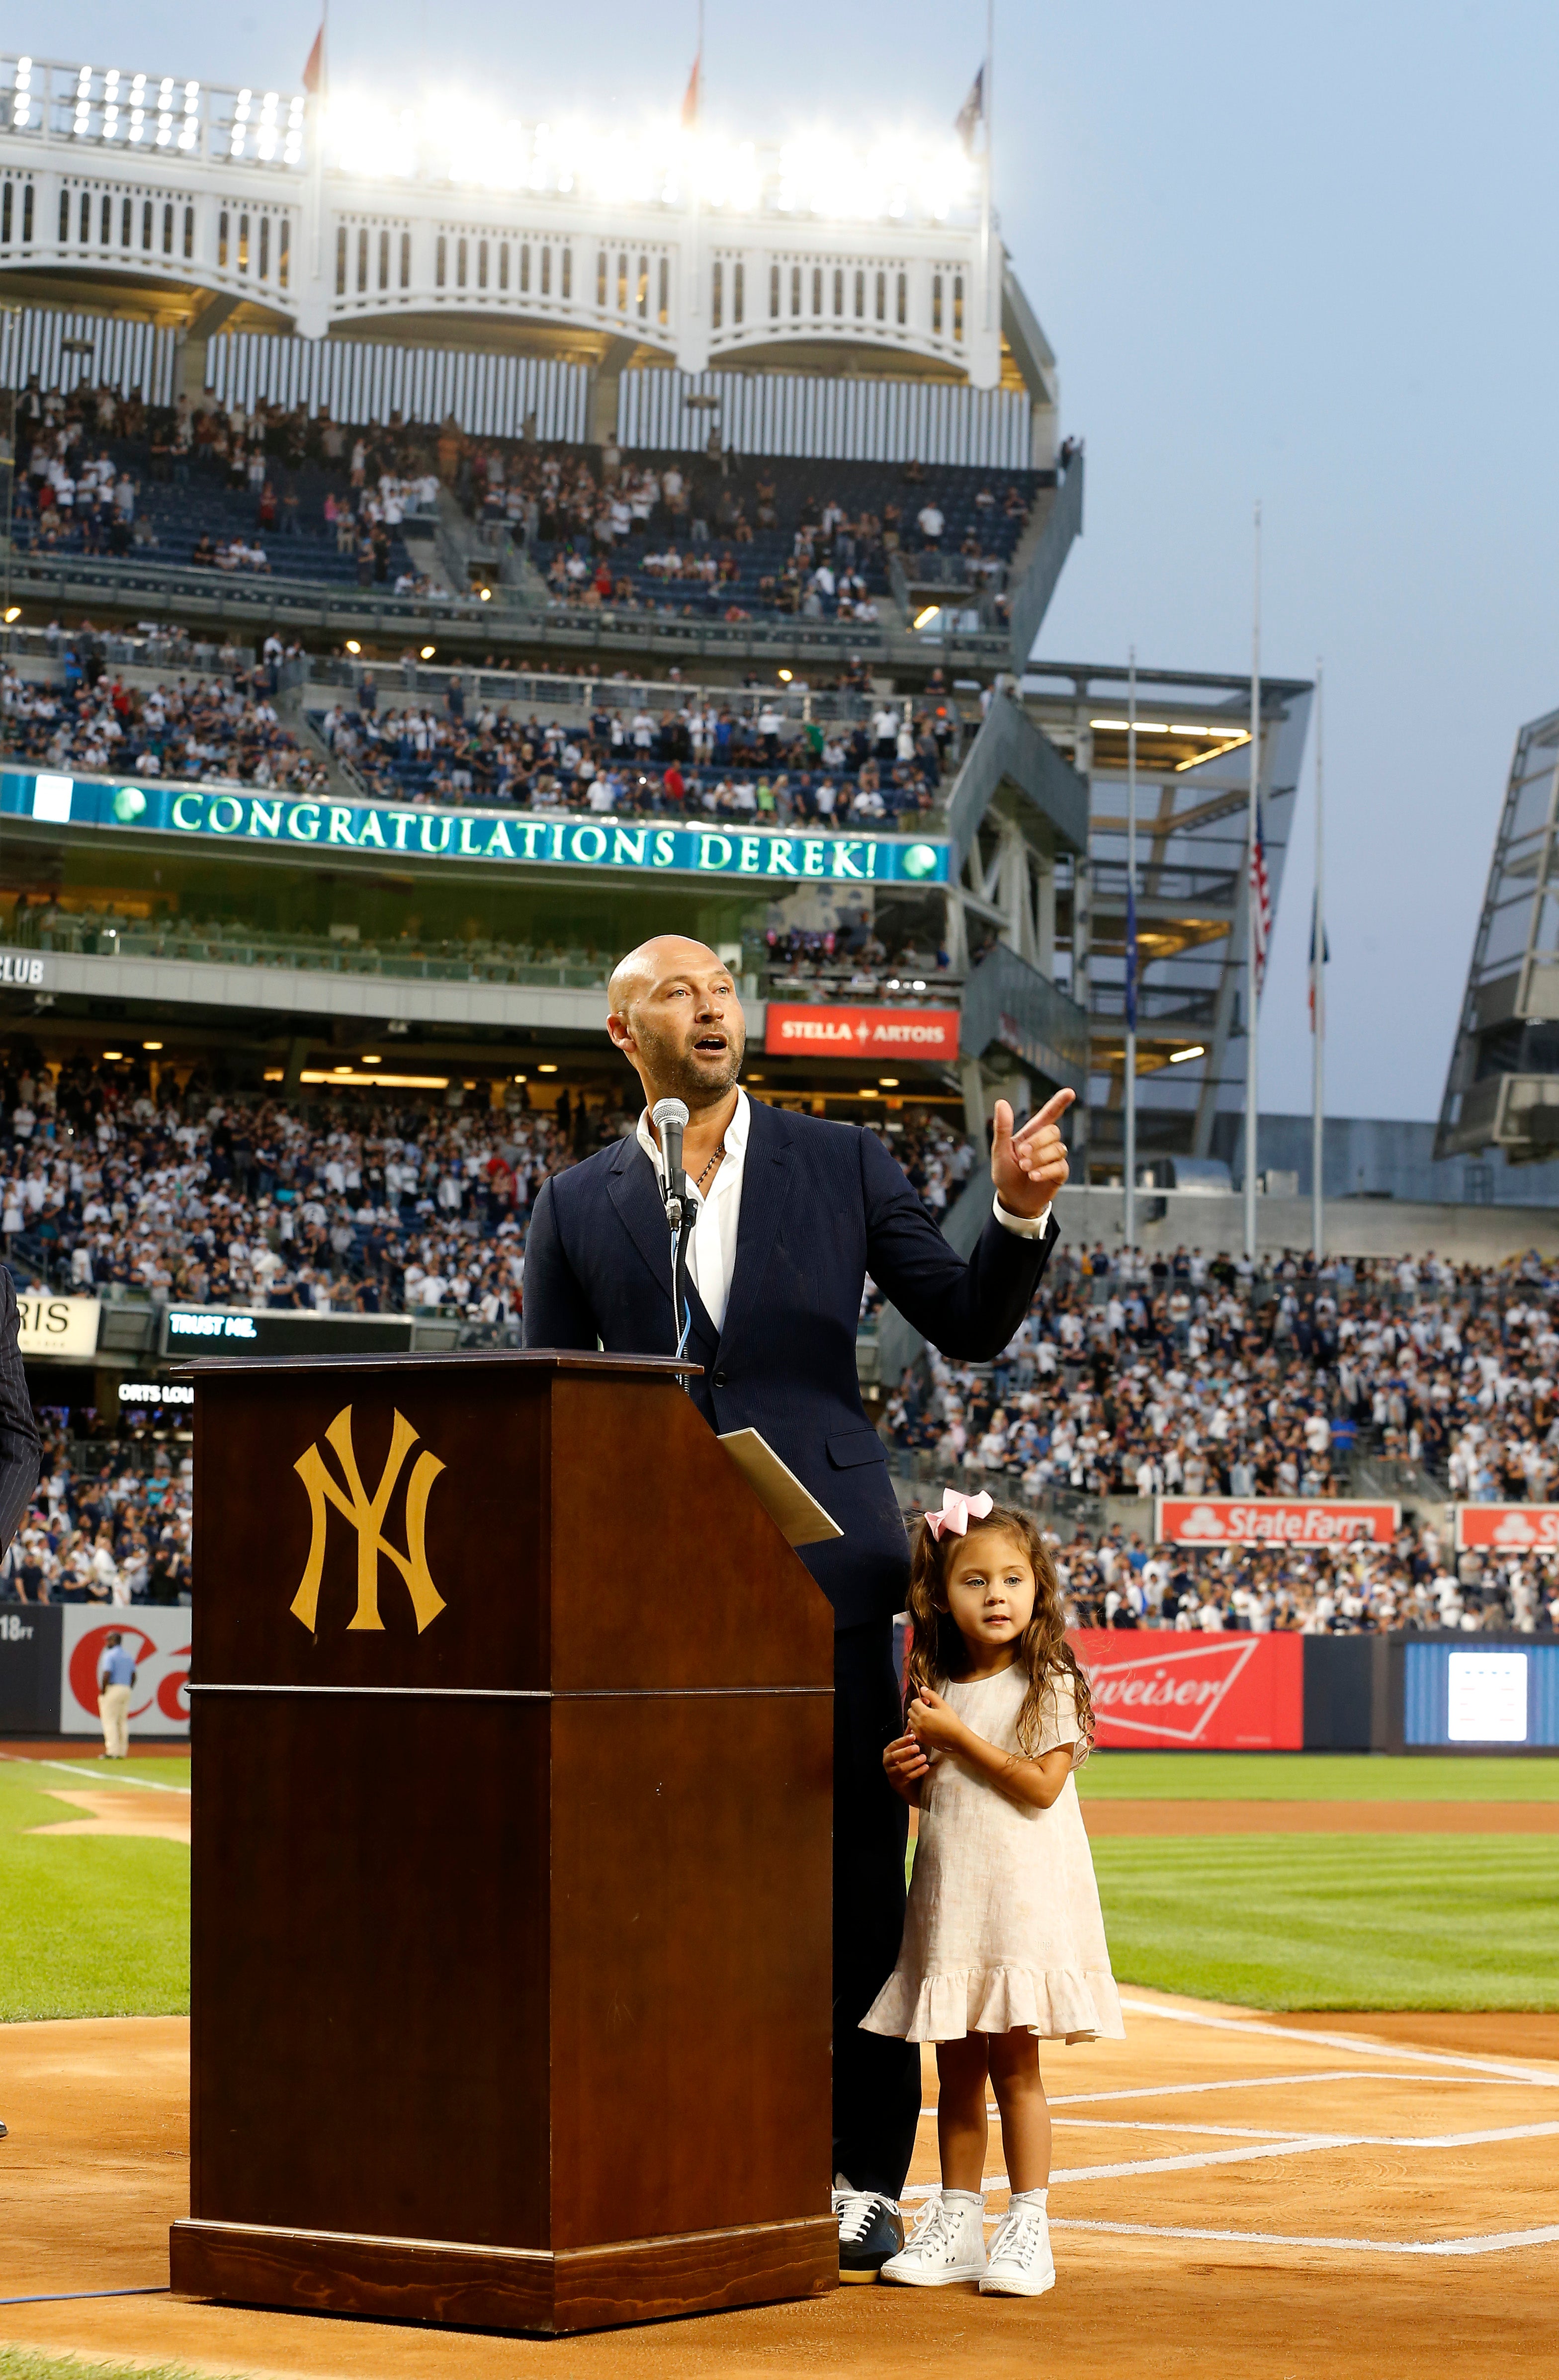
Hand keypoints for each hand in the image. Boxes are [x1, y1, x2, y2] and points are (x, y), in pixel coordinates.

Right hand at [883, 1731, 929, 1797]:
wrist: (905, 1785)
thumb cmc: (904, 1764)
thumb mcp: (904, 1751)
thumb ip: (906, 1739)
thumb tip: (911, 1724)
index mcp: (888, 1753)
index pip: (894, 1745)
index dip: (903, 1740)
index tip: (913, 1736)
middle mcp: (887, 1763)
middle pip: (894, 1756)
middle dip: (906, 1751)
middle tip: (917, 1747)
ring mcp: (892, 1774)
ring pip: (901, 1768)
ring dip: (913, 1762)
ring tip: (924, 1757)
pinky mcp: (899, 1783)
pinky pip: (908, 1777)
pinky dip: (918, 1771)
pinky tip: (926, 1767)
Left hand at [907, 1686, 967, 1754]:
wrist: (956, 1737)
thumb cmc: (951, 1721)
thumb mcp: (943, 1705)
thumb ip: (931, 1695)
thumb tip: (923, 1689)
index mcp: (924, 1713)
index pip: (914, 1702)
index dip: (920, 1700)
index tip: (927, 1702)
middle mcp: (919, 1723)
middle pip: (910, 1711)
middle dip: (916, 1708)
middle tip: (926, 1709)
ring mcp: (919, 1732)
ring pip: (910, 1721)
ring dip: (915, 1717)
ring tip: (926, 1718)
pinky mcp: (921, 1738)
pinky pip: (913, 1730)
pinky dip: (916, 1727)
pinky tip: (925, 1726)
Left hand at [991, 1087, 1073, 1219]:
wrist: (1012, 1200)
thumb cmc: (1005, 1174)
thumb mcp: (999, 1151)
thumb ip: (1002, 1128)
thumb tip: (1001, 1102)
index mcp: (1031, 1134)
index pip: (1049, 1115)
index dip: (1059, 1102)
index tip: (1070, 1092)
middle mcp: (1045, 1144)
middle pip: (1053, 1131)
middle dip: (1037, 1142)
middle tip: (1021, 1155)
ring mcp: (1054, 1158)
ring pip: (1058, 1148)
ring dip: (1039, 1158)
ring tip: (1025, 1168)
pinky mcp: (1060, 1173)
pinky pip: (1060, 1166)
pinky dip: (1045, 1170)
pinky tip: (1034, 1176)